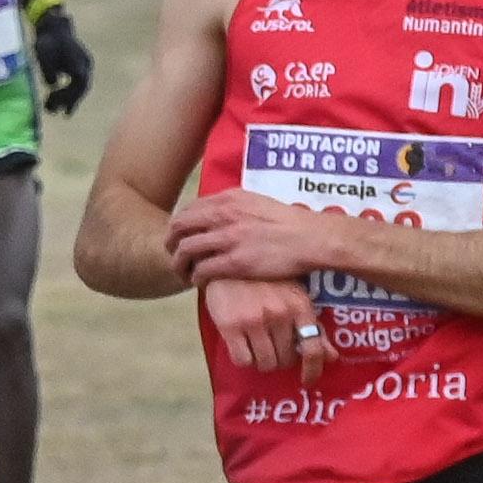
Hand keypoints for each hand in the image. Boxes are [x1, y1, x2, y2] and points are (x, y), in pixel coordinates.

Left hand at [33, 8, 90, 113]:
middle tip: (52, 111)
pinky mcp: (79, 68)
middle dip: (67, 101)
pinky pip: (76, 86)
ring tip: (52, 110)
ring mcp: (84, 66)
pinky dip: (68, 95)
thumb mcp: (44, 55)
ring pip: (79, 88)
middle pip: (80, 88)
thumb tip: (53, 84)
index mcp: (79, 60)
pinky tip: (59, 106)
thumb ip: (48, 70)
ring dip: (67, 100)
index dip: (71, 97)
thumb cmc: (48, 41)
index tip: (60, 107)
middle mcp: (85, 64)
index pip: (78, 83)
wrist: (54, 28)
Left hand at [166, 189, 337, 286]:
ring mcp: (228, 238)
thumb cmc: (290, 223)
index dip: (178, 226)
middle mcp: (223, 214)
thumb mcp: (257, 202)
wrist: (311, 238)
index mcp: (228, 198)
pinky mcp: (235, 262)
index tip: (180, 238)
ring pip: (185, 251)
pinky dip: (195, 278)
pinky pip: (202, 271)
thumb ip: (234, 206)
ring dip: (179, 265)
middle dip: (170, 244)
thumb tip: (218, 212)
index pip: (187, 209)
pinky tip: (201, 283)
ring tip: (184, 274)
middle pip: (178, 227)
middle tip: (173, 257)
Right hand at [203, 276, 334, 382]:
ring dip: (262, 362)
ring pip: (265, 363)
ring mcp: (254, 320)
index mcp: (299, 305)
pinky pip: (242, 360)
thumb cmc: (264, 279)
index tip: (308, 380)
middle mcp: (279, 314)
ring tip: (257, 348)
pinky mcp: (230, 325)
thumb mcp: (293, 295)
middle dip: (281, 359)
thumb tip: (331, 357)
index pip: (313, 347)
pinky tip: (242, 346)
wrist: (227, 261)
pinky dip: (244, 359)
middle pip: (286, 360)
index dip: (312, 369)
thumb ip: (312, 326)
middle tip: (273, 350)